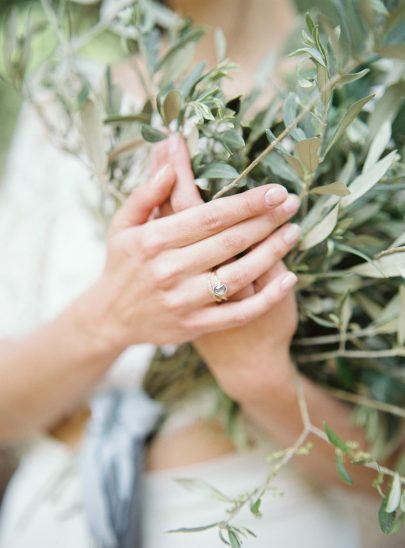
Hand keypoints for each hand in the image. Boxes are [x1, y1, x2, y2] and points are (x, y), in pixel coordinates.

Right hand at [89, 162, 299, 352]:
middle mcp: (169, 270)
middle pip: (229, 241)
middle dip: (266, 220)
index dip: (246, 203)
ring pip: (238, 274)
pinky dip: (267, 298)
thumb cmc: (122, 264)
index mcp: (154, 241)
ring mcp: (183, 301)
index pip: (210, 216)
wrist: (111, 317)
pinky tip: (288, 279)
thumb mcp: (122, 225)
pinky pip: (238, 314)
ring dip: (272, 252)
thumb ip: (145, 194)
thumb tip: (169, 166)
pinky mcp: (194, 326)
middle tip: (292, 203)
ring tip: (294, 232)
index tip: (275, 190)